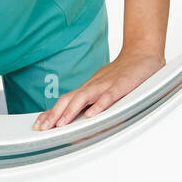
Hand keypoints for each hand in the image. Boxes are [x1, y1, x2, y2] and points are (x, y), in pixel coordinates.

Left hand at [32, 48, 165, 129]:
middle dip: (53, 115)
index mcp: (89, 88)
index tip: (39, 125)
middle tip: (42, 129)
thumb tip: (80, 116)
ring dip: (70, 111)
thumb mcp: (104, 87)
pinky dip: (99, 105)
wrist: (142, 52)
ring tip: (60, 124)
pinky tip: (91, 115)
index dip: (51, 113)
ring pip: (84, 97)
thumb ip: (93, 100)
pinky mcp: (122, 85)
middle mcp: (94, 86)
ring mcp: (106, 84)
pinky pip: (109, 95)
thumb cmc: (123, 72)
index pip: (65, 101)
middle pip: (68, 99)